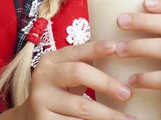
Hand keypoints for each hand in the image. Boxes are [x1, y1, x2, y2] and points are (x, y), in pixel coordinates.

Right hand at [15, 40, 136, 119]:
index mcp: (50, 60)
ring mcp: (40, 101)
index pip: (76, 51)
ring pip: (82, 106)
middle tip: (127, 94)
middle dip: (106, 83)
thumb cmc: (60, 92)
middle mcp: (42, 77)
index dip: (96, 48)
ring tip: (128, 119)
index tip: (115, 47)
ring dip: (108, 114)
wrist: (32, 117)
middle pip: (78, 73)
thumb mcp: (67, 74)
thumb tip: (122, 54)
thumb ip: (85, 63)